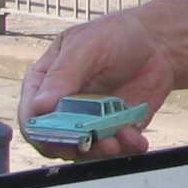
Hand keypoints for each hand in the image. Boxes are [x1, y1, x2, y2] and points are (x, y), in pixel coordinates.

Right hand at [18, 9, 174, 159]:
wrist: (156, 43)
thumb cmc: (114, 35)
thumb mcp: (85, 47)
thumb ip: (62, 75)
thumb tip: (39, 106)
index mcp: (46, 84)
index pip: (31, 117)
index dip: (41, 133)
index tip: (61, 136)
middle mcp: (63, 108)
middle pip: (57, 141)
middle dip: (76, 147)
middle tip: (96, 142)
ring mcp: (88, 122)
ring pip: (85, 151)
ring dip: (102, 151)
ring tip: (120, 141)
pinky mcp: (112, 130)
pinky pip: (115, 149)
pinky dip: (126, 148)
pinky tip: (135, 138)